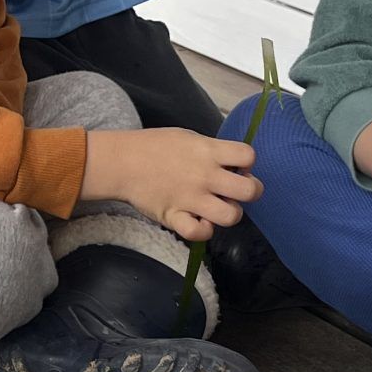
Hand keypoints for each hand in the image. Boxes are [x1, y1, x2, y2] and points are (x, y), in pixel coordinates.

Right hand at [82, 127, 260, 241]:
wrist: (121, 162)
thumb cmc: (155, 146)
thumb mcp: (189, 138)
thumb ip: (213, 151)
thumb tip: (234, 166)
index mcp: (208, 151)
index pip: (248, 155)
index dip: (247, 162)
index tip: (237, 166)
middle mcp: (204, 175)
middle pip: (250, 190)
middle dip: (251, 191)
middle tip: (237, 190)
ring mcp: (190, 198)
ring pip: (231, 216)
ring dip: (230, 213)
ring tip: (219, 207)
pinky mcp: (174, 217)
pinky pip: (199, 233)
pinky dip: (203, 230)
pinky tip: (199, 221)